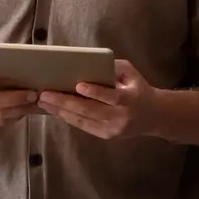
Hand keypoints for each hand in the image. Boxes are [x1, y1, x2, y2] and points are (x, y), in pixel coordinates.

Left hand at [38, 59, 155, 139]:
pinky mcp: (106, 136)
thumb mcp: (132, 74)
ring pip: (83, 120)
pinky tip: (56, 110)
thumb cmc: (139, 89)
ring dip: (61, 111)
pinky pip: (83, 126)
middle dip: (66, 102)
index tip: (78, 85)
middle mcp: (121, 117)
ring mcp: (112, 129)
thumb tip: (90, 63)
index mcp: (131, 99)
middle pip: (90, 110)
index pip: (111, 97)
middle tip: (45, 94)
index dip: (95, 92)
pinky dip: (68, 118)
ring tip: (44, 102)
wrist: (154, 116)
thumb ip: (114, 68)